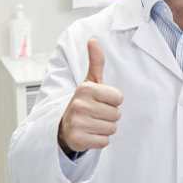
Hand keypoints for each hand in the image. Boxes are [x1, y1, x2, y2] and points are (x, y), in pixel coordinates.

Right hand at [58, 39, 122, 153]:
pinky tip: (89, 133)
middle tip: (96, 114)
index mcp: (85, 89)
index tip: (100, 101)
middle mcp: (80, 105)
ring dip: (105, 128)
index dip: (113, 101)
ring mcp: (77, 123)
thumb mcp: (90, 82)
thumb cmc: (83, 102)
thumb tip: (94, 40)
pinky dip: (99, 140)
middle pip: (117, 114)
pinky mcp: (78, 139)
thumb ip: (96, 61)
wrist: (64, 125)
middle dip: (109, 116)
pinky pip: (104, 141)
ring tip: (92, 123)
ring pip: (112, 128)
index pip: (118, 98)